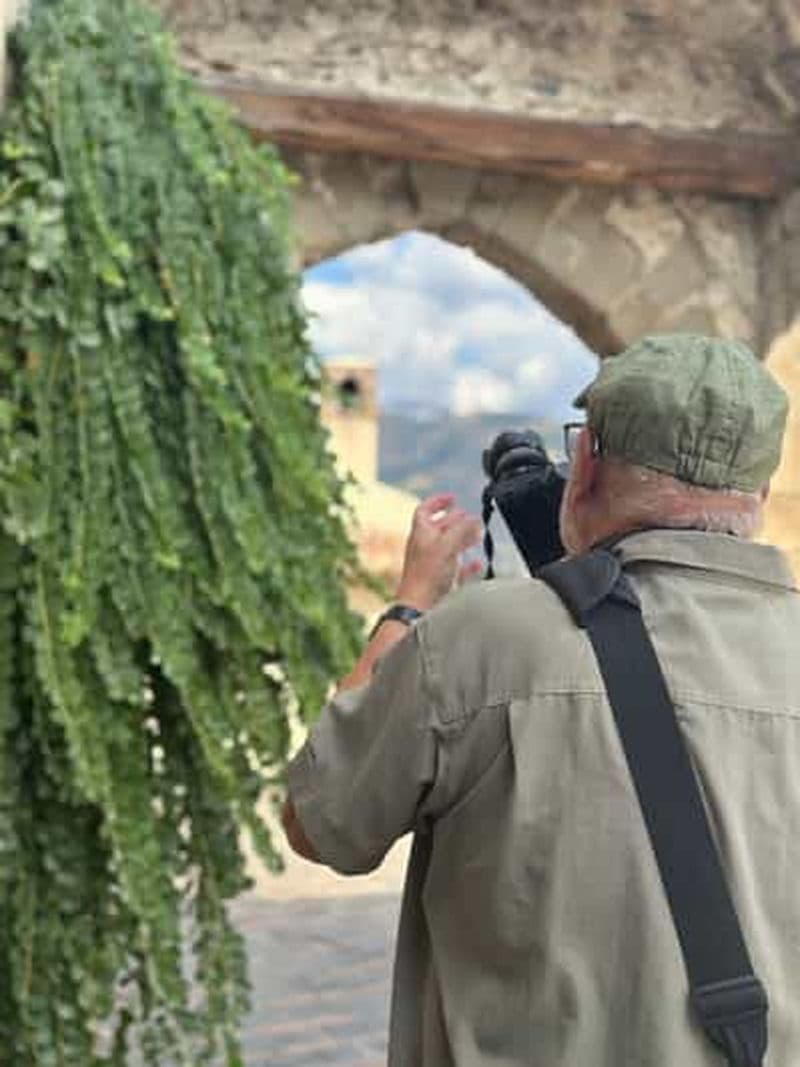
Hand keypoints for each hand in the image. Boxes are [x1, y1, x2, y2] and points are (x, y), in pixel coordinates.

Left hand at [395, 493, 481, 610]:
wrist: (419, 607)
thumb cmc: (426, 576)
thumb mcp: (446, 545)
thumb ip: (460, 529)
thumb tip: (472, 519)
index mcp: (420, 534)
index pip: (425, 510)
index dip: (438, 501)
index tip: (452, 498)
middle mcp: (424, 547)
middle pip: (439, 528)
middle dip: (456, 520)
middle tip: (470, 517)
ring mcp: (431, 565)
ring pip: (448, 547)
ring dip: (463, 539)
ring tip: (477, 535)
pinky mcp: (439, 581)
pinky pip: (455, 569)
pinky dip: (467, 564)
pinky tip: (477, 564)